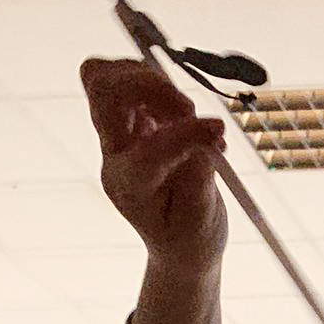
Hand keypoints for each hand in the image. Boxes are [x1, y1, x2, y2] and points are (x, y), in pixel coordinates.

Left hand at [81, 56, 227, 274]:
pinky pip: (123, 79)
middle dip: (149, 86)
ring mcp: (116, 136)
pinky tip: (179, 111)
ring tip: (185, 113)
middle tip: (188, 109)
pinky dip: (155, 83)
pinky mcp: (128, 122)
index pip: (149, 149)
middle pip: (103, 92)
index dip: (188, 135)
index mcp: (130, 188)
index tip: (221, 133)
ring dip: (152, 82)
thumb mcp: (205, 217)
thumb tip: (208, 132)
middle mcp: (115, 157)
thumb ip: (202, 174)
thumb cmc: (192, 237)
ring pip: (105, 78)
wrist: (179, 245)